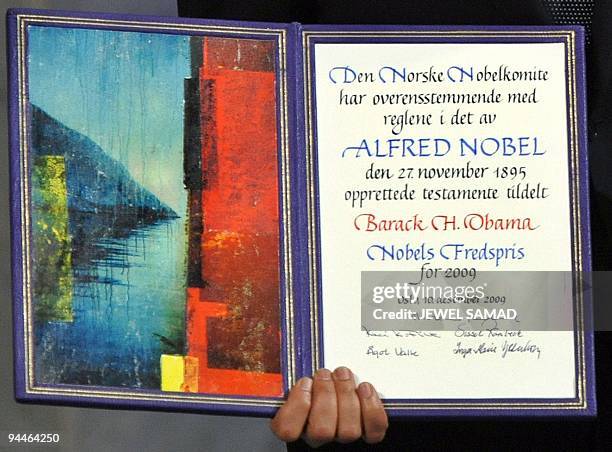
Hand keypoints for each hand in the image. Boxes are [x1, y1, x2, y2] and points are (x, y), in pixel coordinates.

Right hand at [270, 367, 387, 447]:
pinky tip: (364, 388)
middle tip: (325, 373)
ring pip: (348, 431)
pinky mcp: (367, 432)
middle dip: (325, 395)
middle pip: (321, 430)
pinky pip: (374, 429)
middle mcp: (318, 435)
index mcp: (295, 422)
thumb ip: (292, 368)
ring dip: (346, 396)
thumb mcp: (297, 371)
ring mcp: (343, 435)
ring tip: (343, 374)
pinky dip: (371, 407)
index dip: (298, 406)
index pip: (288, 430)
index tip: (305, 381)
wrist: (339, 384)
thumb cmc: (314, 378)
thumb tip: (281, 348)